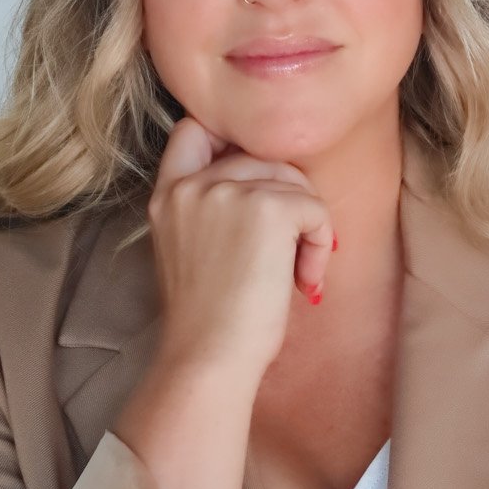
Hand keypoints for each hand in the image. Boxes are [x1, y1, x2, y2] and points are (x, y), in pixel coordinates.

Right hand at [146, 116, 336, 381]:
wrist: (208, 359)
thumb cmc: (207, 322)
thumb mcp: (188, 250)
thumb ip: (210, 209)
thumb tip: (272, 186)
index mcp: (167, 194)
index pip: (194, 130)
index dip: (232, 145)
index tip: (256, 189)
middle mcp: (192, 185)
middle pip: (262, 158)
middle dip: (286, 199)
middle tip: (286, 253)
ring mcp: (228, 191)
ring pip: (294, 182)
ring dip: (307, 226)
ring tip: (295, 273)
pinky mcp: (267, 207)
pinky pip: (315, 208)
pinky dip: (321, 244)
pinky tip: (303, 279)